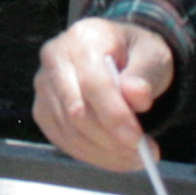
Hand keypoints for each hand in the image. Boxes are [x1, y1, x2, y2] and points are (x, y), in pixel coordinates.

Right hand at [30, 18, 174, 174]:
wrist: (118, 55)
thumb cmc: (135, 54)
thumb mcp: (153, 55)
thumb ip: (145, 75)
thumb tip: (137, 97)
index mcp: (83, 37)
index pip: (93, 82)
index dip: (114, 115)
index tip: (137, 140)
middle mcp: (55, 58)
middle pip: (77, 110)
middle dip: (110, 139)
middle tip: (142, 154)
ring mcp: (44, 86)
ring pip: (69, 132)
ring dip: (104, 152)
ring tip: (135, 157)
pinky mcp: (42, 111)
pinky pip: (64, 141)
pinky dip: (92, 155)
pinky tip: (116, 156)